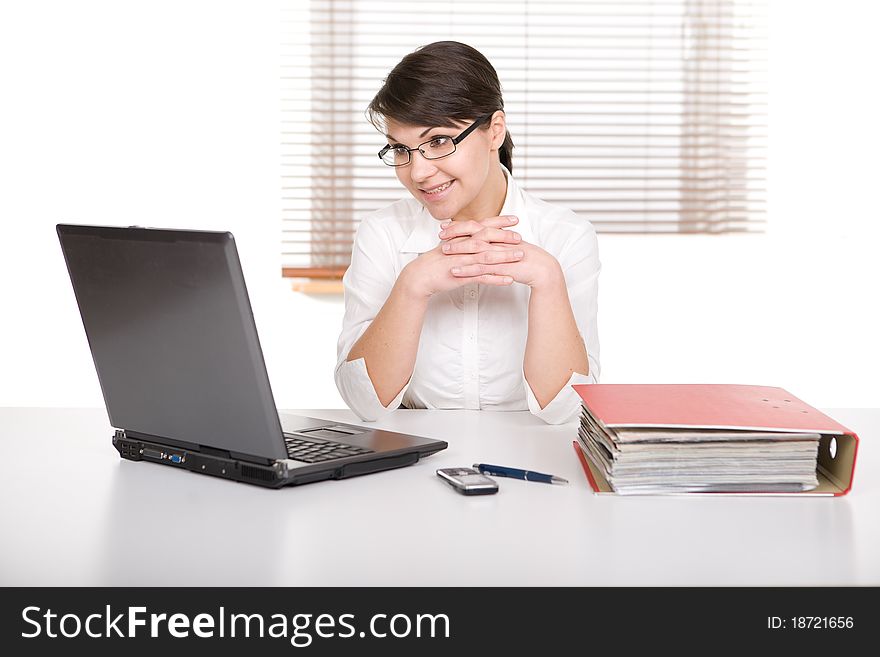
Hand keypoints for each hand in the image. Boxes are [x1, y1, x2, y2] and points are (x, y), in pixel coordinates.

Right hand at [399, 219, 524, 297]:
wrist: (420, 276)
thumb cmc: (435, 262)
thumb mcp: (449, 245)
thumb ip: (463, 238)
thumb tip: (475, 232)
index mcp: (461, 238)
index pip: (482, 225)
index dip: (499, 221)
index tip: (514, 219)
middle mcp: (462, 247)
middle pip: (486, 238)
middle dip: (505, 236)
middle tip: (520, 237)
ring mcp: (462, 261)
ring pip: (487, 257)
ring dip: (505, 256)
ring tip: (520, 256)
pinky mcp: (461, 276)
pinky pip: (481, 277)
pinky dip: (496, 278)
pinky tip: (509, 280)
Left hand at [438, 216, 562, 289]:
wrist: (543, 270)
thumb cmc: (528, 260)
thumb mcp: (510, 248)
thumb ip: (498, 243)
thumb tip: (486, 241)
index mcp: (500, 236)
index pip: (477, 227)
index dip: (461, 226)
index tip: (446, 225)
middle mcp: (499, 242)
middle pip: (474, 234)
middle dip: (455, 234)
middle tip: (441, 234)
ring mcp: (499, 254)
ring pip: (475, 250)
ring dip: (458, 250)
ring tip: (444, 252)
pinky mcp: (501, 267)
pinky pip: (481, 268)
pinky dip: (467, 269)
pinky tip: (455, 271)